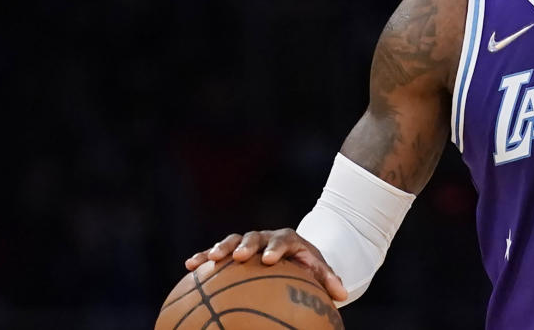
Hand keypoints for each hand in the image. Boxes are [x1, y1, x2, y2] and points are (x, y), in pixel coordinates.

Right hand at [184, 229, 347, 302]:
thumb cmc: (306, 264)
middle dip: (246, 245)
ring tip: (208, 259)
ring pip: (232, 240)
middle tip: (240, 256)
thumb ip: (328, 280)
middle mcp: (266, 237)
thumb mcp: (318, 270)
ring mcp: (248, 242)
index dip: (276, 248)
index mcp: (288, 240)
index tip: (270, 259)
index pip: (282, 241)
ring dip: (220, 248)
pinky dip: (204, 256)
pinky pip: (217, 252)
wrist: (291, 253)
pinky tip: (190, 265)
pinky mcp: (234, 249)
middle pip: (254, 237)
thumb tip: (343, 296)